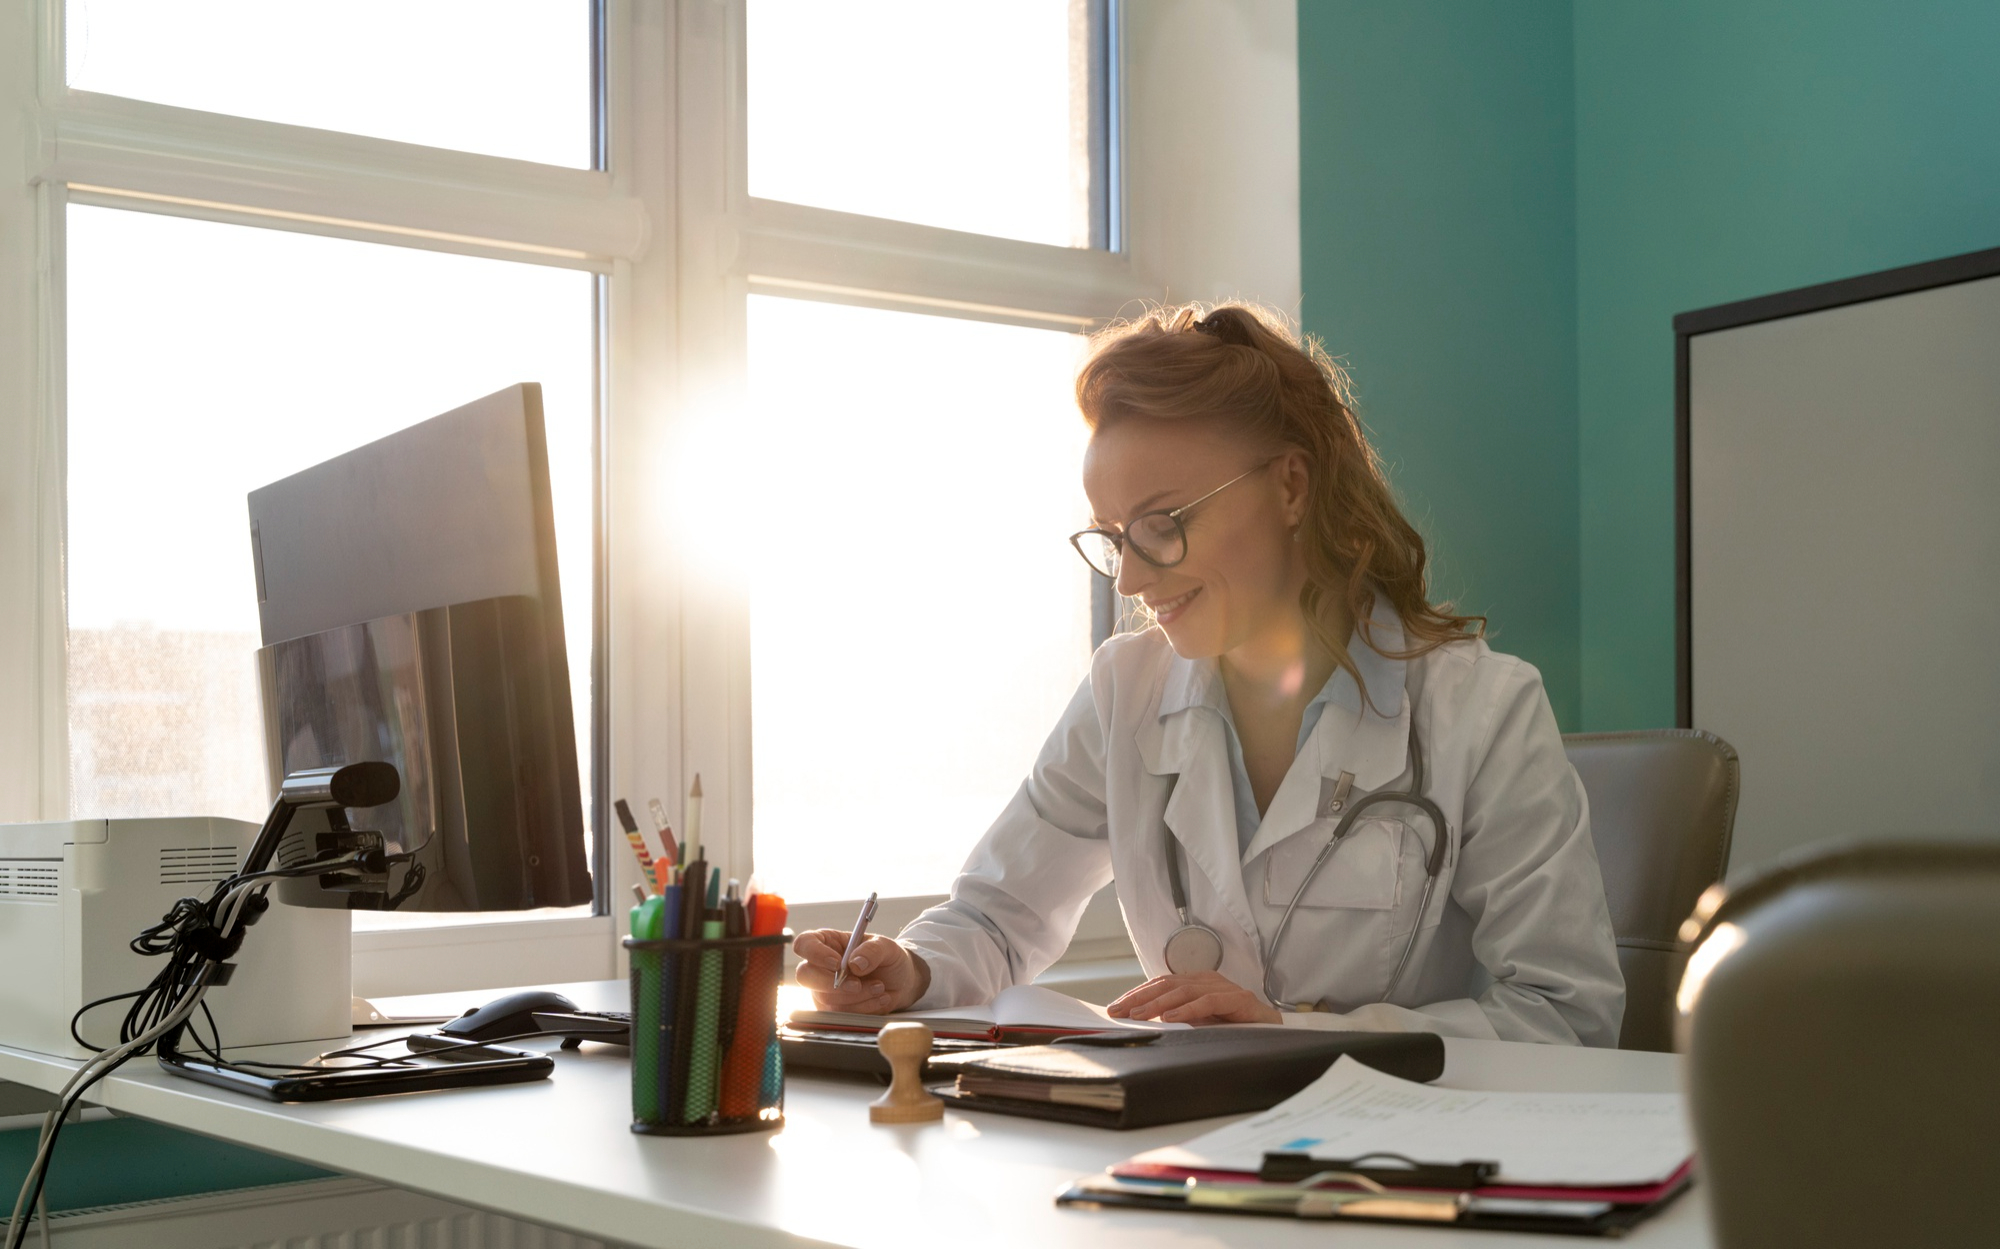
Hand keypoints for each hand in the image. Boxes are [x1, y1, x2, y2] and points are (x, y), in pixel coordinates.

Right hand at [792, 929, 929, 1014]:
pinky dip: (862, 1008)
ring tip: (880, 988)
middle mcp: (820, 966)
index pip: (804, 944)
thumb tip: (855, 963)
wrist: (901, 983)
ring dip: (856, 997)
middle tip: (858, 984)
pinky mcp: (832, 1009)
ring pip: (825, 998)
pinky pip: (840, 1014)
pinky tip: (879, 999)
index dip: (815, 954)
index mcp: (828, 942)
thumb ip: (873, 950)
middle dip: (832, 983)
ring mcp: (823, 990)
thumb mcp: (886, 947)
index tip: (837, 963)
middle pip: (805, 976)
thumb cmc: (888, 959)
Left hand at [1106, 971, 1281, 1024]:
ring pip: (1184, 991)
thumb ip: (1178, 1019)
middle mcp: (1209, 980)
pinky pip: (1209, 1002)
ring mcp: (1225, 988)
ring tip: (1139, 1016)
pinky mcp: (1240, 1000)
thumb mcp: (1201, 1023)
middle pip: (1167, 984)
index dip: (1137, 994)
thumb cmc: (1237, 1028)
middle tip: (1119, 1011)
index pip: (1161, 984)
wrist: (1276, 1033)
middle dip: (1140, 998)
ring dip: (1158, 1004)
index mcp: (1198, 983)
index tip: (1116, 1008)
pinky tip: (1171, 1017)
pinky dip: (1187, 1009)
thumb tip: (1143, 1024)